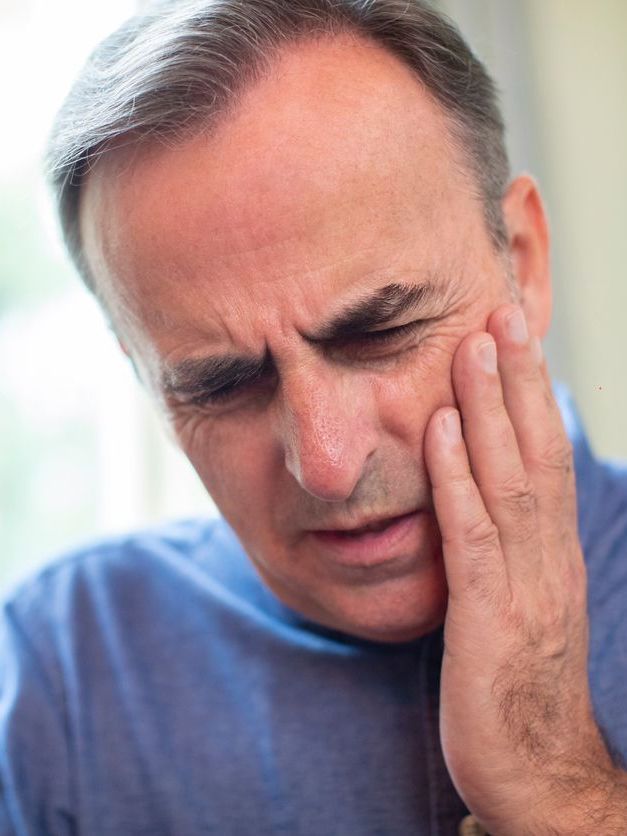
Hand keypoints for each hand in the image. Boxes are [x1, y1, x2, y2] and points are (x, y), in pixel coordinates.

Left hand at [424, 304, 625, 834]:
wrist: (535, 771)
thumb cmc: (517, 682)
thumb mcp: (519, 602)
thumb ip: (503, 547)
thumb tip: (473, 491)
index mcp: (551, 551)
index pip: (546, 457)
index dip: (531, 395)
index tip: (513, 338)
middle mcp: (547, 556)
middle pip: (536, 452)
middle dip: (518, 381)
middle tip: (502, 314)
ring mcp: (523, 585)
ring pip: (510, 480)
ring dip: (489, 410)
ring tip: (473, 349)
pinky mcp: (487, 617)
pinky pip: (472, 536)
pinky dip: (455, 479)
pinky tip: (437, 433)